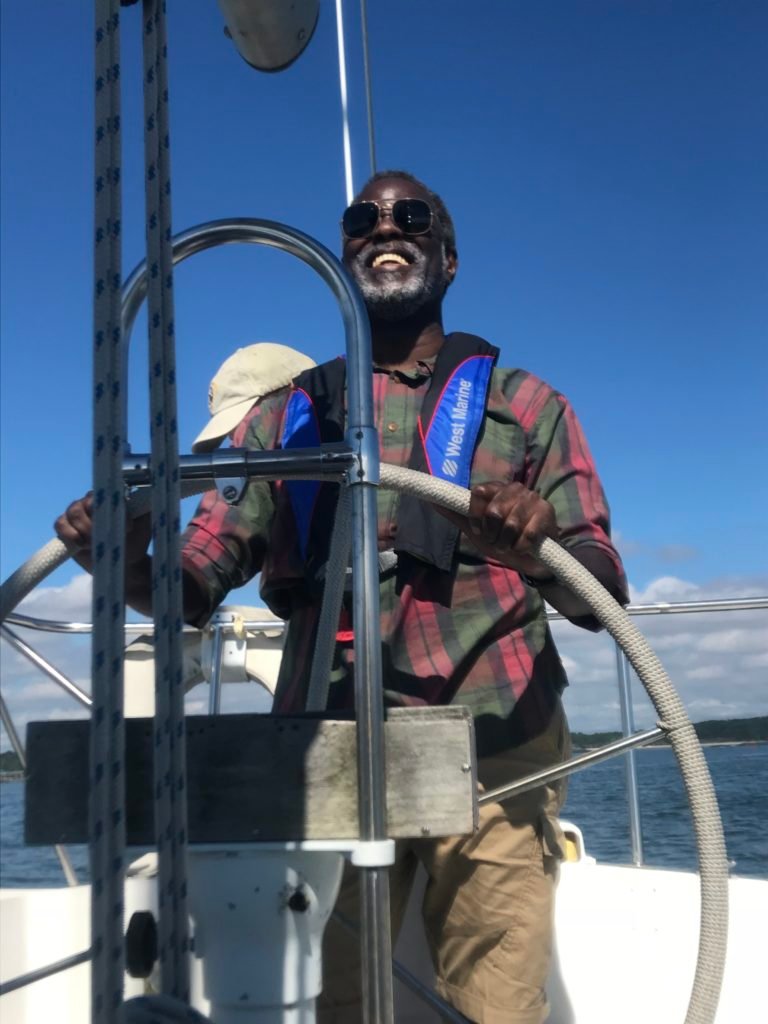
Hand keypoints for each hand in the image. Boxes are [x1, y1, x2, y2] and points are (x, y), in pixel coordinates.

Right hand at [54, 492, 151, 573]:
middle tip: (107, 538)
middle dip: (95, 523)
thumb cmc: (137, 539)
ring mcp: (77, 513)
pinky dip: (69, 534)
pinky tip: (81, 544)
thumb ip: (146, 506)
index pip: (106, 493)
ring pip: (73, 512)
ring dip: (84, 529)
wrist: (125, 563)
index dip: (113, 509)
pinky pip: (60, 524)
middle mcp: (92, 501)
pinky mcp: (66, 528)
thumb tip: (152, 491)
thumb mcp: (147, 522)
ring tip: (94, 543)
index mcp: (111, 496)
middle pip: (86, 502)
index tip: (128, 527)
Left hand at [440, 481, 557, 576]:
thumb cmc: (502, 540)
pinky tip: (524, 547)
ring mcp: (533, 498)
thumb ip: (456, 514)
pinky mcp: (547, 512)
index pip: (478, 493)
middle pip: (493, 511)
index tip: (479, 529)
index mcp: (497, 489)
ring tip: (510, 544)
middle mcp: (515, 488)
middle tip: (498, 540)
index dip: (476, 516)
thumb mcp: (476, 530)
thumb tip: (431, 501)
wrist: (531, 560)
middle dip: (492, 534)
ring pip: (510, 524)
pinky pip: (527, 533)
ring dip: (507, 542)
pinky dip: (521, 547)